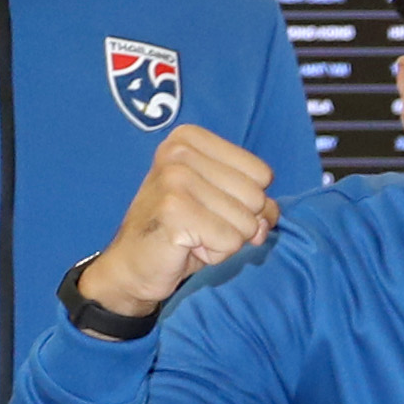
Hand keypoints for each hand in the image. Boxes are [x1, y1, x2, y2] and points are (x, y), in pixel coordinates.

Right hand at [79, 123, 283, 326]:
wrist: (134, 265)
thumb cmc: (182, 232)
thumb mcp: (223, 204)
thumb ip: (255, 202)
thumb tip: (269, 217)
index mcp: (190, 138)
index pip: (262, 173)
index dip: (246, 202)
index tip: (210, 207)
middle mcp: (179, 152)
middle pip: (256, 197)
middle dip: (237, 224)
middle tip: (200, 226)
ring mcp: (175, 179)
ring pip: (246, 222)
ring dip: (226, 241)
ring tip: (193, 236)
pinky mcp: (174, 211)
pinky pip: (230, 241)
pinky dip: (215, 254)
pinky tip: (187, 247)